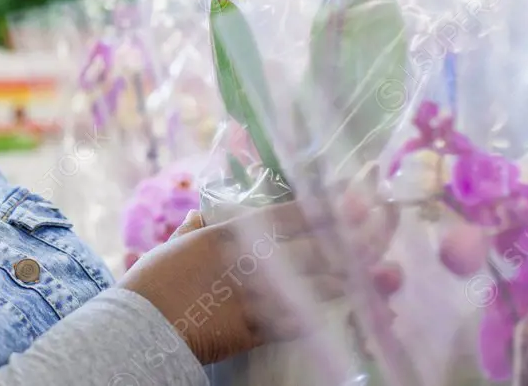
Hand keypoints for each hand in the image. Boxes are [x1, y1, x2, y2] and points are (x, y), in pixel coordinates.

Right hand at [117, 195, 401, 365]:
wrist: (140, 326)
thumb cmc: (153, 281)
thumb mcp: (173, 245)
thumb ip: (195, 227)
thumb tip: (205, 211)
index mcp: (230, 234)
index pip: (289, 215)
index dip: (325, 205)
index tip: (355, 196)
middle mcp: (250, 261)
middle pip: (313, 246)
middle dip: (353, 235)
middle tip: (386, 224)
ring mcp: (257, 296)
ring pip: (316, 284)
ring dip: (353, 276)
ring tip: (387, 269)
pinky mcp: (257, 330)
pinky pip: (302, 320)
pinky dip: (331, 314)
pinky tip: (354, 309)